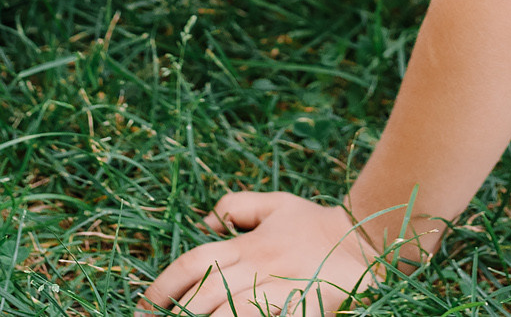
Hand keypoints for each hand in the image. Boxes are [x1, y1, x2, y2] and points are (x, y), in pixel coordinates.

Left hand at [138, 192, 389, 315]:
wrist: (367, 242)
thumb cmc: (317, 224)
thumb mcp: (276, 204)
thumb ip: (237, 205)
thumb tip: (204, 221)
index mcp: (248, 244)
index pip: (193, 263)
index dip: (163, 286)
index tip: (144, 307)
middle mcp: (259, 267)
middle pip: (205, 291)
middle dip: (177, 312)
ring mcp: (280, 289)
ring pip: (231, 311)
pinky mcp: (301, 308)